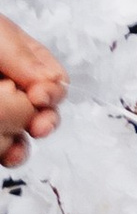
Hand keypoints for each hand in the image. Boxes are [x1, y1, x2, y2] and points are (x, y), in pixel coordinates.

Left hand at [0, 15, 64, 168]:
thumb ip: (26, 60)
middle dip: (44, 122)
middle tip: (38, 126)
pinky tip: (5, 154)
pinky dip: (5, 152)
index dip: (52, 93)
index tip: (40, 96)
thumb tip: (51, 86)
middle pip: (42, 115)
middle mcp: (13, 89)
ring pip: (19, 137)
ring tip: (14, 149)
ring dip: (20, 145)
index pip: (54, 83)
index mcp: (26, 63)